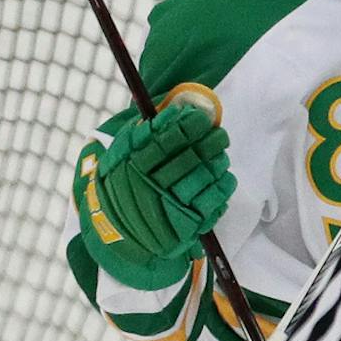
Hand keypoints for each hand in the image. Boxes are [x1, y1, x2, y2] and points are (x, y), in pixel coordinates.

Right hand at [91, 102, 233, 262]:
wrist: (114, 231)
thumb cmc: (123, 184)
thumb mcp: (122, 155)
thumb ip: (145, 132)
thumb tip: (179, 109)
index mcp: (132, 166)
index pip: (165, 141)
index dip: (188, 127)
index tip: (202, 117)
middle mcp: (150, 187)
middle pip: (189, 159)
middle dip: (210, 143)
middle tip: (220, 135)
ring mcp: (168, 208)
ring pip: (203, 179)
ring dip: (218, 162)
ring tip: (221, 155)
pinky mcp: (185, 226)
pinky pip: (212, 203)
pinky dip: (224, 186)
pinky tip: (225, 177)